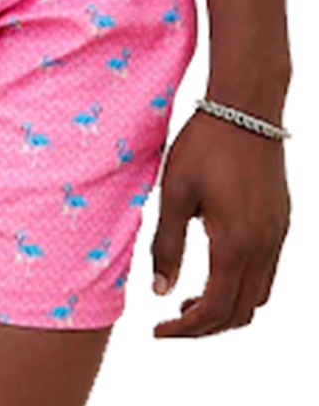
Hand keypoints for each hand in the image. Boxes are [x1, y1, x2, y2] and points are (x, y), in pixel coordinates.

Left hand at [150, 109, 289, 336]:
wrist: (245, 109)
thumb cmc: (202, 145)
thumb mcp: (173, 192)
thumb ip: (166, 243)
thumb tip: (159, 291)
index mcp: (236, 243)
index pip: (215, 309)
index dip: (186, 330)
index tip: (158, 331)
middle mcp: (265, 246)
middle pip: (242, 312)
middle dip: (206, 325)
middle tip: (171, 321)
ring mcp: (278, 235)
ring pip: (259, 295)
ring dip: (227, 307)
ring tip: (188, 298)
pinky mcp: (282, 222)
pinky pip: (267, 271)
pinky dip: (241, 285)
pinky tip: (214, 268)